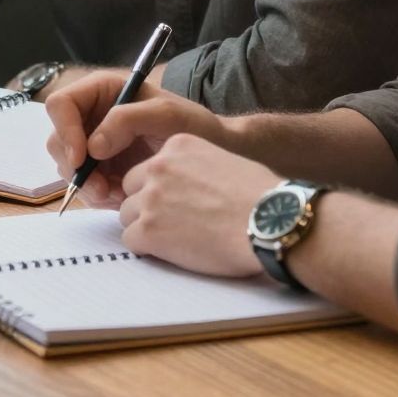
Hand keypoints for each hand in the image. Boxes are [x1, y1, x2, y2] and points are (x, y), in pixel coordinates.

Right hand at [43, 68, 227, 207]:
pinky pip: (84, 186)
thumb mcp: (168, 115)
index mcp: (102, 92)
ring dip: (87, 185)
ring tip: (119, 193)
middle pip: (58, 140)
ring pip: (67, 167)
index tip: (81, 158)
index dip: (65, 131)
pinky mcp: (102, 170)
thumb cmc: (195, 127)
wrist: (214, 155)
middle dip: (75, 167)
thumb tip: (93, 145)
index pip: (61, 105)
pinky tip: (122, 196)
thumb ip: (128, 120)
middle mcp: (92, 116)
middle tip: (101, 188)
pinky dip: (98, 196)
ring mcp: (95, 145)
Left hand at [118, 133, 276, 277]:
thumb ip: (194, 168)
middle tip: (175, 223)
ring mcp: (151, 198)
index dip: (162, 189)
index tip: (180, 202)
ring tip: (179, 238)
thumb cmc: (260, 197)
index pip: (149, 168)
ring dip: (147, 228)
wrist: (270, 222)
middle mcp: (158, 166)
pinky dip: (149, 249)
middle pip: (132, 189)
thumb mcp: (223, 161)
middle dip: (148, 207)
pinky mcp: (149, 229)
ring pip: (127, 215)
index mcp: (177, 146)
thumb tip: (184, 188)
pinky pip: (131, 240)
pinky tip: (176, 251)